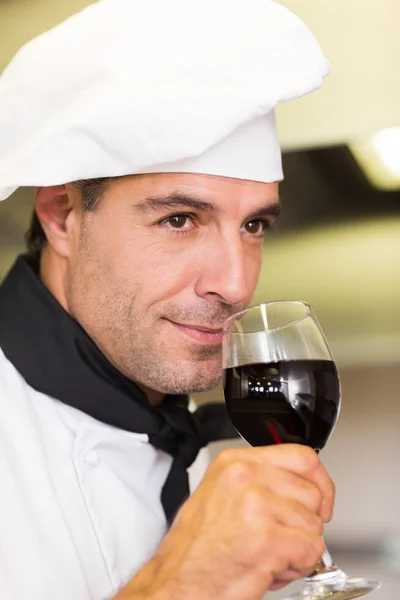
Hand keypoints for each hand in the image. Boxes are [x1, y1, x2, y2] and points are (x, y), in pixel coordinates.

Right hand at [116, 445, 334, 599]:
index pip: (302, 456)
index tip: (320, 501)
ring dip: (299, 547)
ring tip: (268, 553)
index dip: (319, 482)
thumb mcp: (222, 494)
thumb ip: (260, 480)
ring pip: (315, 524)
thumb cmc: (197, 549)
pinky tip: (271, 567)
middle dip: (306, 521)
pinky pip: (312, 551)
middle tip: (282, 536)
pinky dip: (298, 566)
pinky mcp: (267, 539)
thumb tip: (299, 484)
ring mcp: (256, 505)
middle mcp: (245, 476)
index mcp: (235, 462)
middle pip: (312, 492)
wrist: (177, 585)